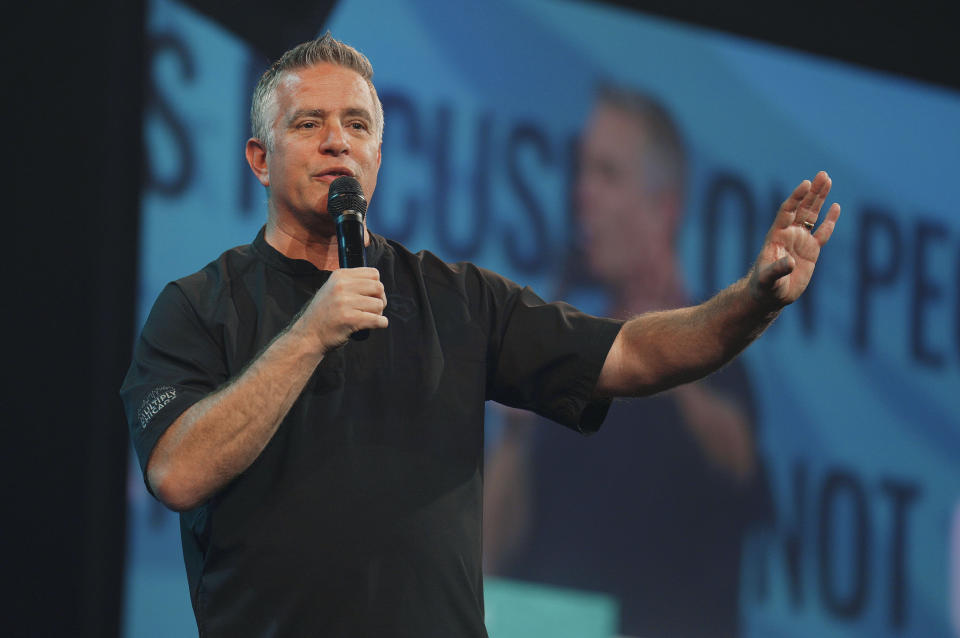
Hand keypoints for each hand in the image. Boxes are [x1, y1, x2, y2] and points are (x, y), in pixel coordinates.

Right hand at [296, 267, 387, 351]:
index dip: (376, 286)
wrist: (308, 334)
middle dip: (380, 299)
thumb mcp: (332, 289)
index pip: (373, 273)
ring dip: (379, 313)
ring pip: (379, 304)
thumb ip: (352, 283)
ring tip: (369, 318)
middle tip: (373, 309)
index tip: (371, 296)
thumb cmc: (324, 314)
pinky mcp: (349, 319)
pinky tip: (376, 325)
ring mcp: (345, 302)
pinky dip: (381, 323)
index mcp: (340, 275)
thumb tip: (377, 285)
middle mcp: (341, 286)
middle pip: (379, 287)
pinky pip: (377, 320)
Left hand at [749, 171, 840, 307]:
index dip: (796, 197)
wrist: (770, 296)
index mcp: (777, 235)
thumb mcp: (768, 279)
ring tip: (827, 180)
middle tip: (823, 175)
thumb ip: (777, 269)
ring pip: (813, 215)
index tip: (805, 184)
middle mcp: (790, 234)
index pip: (788, 211)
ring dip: (820, 199)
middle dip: (812, 192)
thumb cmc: (764, 287)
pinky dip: (829, 221)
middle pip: (802, 208)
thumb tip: (791, 263)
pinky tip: (836, 207)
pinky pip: (822, 233)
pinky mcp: (811, 251)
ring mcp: (801, 241)